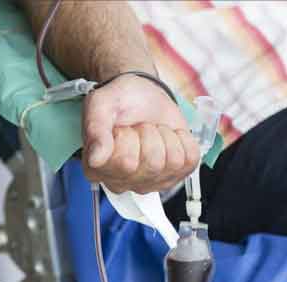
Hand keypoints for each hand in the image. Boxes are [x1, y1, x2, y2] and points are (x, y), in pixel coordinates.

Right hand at [82, 74, 199, 193]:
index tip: (120, 128)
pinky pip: (190, 160)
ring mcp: (150, 182)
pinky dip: (183, 140)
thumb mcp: (100, 105)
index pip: (126, 163)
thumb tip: (96, 159)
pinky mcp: (174, 175)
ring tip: (153, 131)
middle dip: (150, 134)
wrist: (142, 94)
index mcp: (97, 169)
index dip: (128, 138)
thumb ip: (95, 130)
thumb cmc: (120, 102)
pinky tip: (167, 136)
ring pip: (173, 161)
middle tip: (138, 128)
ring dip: (166, 136)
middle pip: (153, 163)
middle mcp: (122, 182)